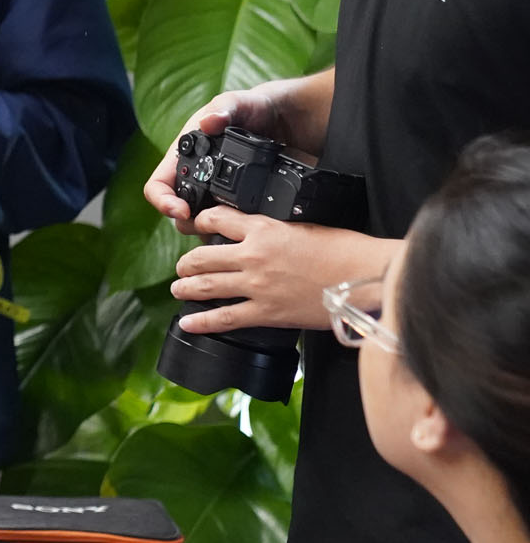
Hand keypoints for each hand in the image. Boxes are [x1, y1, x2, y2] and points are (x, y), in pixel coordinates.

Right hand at [143, 88, 290, 234]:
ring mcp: (216, 194)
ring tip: (232, 231)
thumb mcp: (239, 103)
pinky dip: (234, 232)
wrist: (287, 119)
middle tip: (211, 226)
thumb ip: (224, 109)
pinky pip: (229, 226)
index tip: (182, 210)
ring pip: (202, 224)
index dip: (163, 201)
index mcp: (185, 156)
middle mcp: (196, 178)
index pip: (158, 186)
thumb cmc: (254, 107)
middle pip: (178, 213)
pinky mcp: (239, 204)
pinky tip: (249, 230)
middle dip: (189, 224)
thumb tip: (208, 123)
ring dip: (211, 231)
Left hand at [170, 208, 390, 332]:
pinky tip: (188, 323)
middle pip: (203, 257)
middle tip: (182, 268)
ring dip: (186, 288)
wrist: (364, 277)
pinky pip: (225, 318)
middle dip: (186, 263)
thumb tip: (260, 238)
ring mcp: (257, 285)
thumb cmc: (344, 251)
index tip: (196, 228)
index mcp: (263, 228)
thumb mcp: (302, 227)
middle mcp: (253, 255)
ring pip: (207, 285)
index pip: (217, 218)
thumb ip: (274, 232)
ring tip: (178, 289)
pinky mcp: (266, 312)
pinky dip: (202, 322)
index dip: (201, 223)